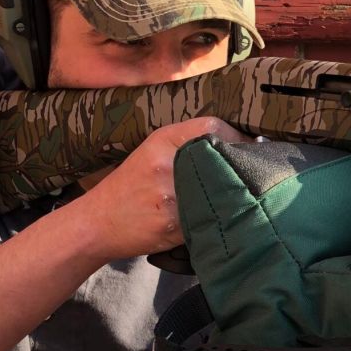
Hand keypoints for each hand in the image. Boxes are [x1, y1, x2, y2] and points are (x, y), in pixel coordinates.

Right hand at [69, 117, 247, 261]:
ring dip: (234, 195)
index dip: (237, 137)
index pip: (213, 126)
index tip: (251, 147)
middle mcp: (167, 163)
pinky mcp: (174, 224)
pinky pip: (209, 218)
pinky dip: (218, 218)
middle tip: (252, 172)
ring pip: (220, 190)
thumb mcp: (152, 152)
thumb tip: (235, 143)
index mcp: (162, 139)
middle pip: (222, 157)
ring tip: (240, 197)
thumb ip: (186, 143)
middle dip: (240, 166)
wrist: (98, 222)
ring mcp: (170, 194)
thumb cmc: (129, 187)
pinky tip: (220, 219)